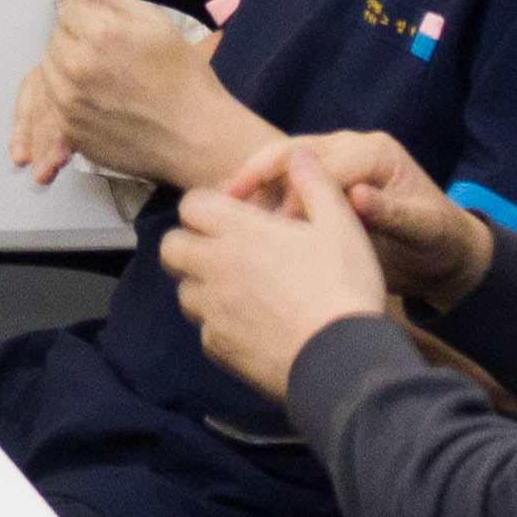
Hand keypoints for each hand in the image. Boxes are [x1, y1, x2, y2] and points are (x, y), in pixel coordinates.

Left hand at [10, 0, 273, 195]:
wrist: (198, 138)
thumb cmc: (184, 79)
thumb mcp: (154, 22)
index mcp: (98, 33)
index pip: (68, 9)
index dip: (92, 18)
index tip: (114, 35)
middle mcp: (76, 67)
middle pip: (56, 39)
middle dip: (78, 43)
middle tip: (115, 61)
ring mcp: (70, 102)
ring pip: (51, 71)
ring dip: (70, 71)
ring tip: (110, 83)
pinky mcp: (70, 131)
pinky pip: (56, 104)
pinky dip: (74, 101)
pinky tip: (106, 106)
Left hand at [164, 145, 412, 400]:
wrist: (344, 361)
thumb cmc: (344, 288)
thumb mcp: (341, 226)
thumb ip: (316, 184)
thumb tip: (299, 156)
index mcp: (239, 232)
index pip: (191, 204)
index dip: (208, 205)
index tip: (232, 214)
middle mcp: (214, 268)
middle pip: (171, 247)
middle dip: (191, 244)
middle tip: (224, 252)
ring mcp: (212, 311)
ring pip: (184, 292)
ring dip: (203, 287)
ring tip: (239, 291)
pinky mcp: (219, 348)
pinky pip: (205, 331)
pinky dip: (219, 326)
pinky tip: (251, 327)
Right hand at [222, 128, 487, 307]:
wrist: (440, 251)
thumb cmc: (437, 239)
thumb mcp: (425, 228)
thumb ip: (392, 212)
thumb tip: (357, 196)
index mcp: (375, 152)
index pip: (325, 164)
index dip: (299, 194)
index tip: (281, 229)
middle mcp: (348, 146)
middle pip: (291, 151)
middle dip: (257, 173)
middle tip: (225, 204)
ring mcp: (330, 160)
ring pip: (278, 163)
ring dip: (250, 184)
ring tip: (220, 211)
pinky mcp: (318, 179)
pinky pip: (280, 180)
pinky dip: (257, 196)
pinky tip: (235, 217)